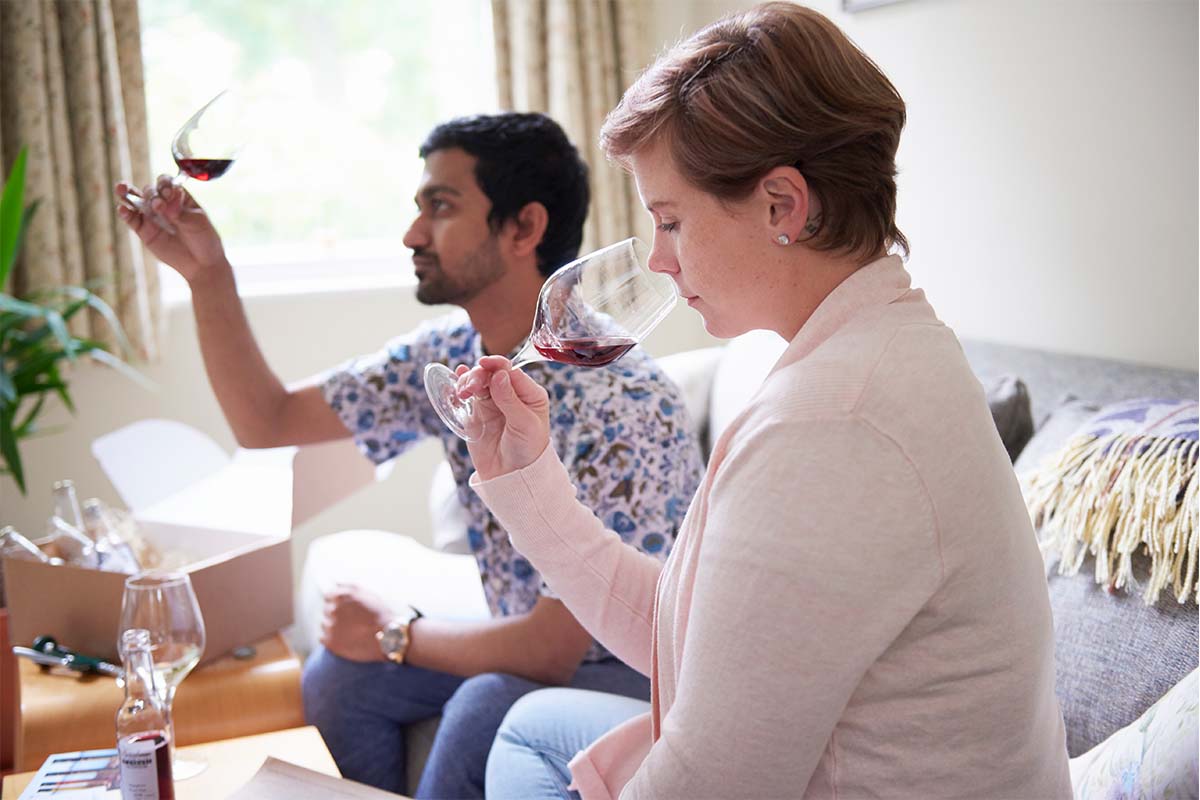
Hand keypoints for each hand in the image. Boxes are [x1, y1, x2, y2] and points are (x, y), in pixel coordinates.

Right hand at [114, 175, 227, 283]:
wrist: (202, 263)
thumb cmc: (204, 239)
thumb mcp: (197, 222)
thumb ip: (180, 212)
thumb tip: (161, 204)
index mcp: (178, 196)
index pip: (166, 183)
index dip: (164, 184)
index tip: (168, 192)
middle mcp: (163, 203)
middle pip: (150, 191)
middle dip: (152, 195)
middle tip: (159, 205)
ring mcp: (152, 216)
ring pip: (135, 200)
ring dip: (127, 193)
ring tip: (121, 188)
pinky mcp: (144, 231)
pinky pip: (132, 219)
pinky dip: (125, 213)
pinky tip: (122, 209)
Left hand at [319, 584, 391, 661]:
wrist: (387, 637)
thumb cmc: (379, 614)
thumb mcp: (367, 594)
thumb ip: (348, 586)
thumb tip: (334, 582)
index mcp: (341, 596)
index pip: (328, 596)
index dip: (337, 601)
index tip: (346, 608)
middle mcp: (333, 610)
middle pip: (327, 610)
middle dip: (336, 614)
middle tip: (351, 620)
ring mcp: (330, 627)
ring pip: (324, 624)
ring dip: (333, 626)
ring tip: (349, 630)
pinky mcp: (330, 642)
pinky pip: (322, 638)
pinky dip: (330, 638)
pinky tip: (344, 638)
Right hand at [455, 355, 550, 479]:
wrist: (511, 476)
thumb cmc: (528, 451)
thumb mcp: (524, 425)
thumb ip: (510, 400)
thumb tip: (499, 374)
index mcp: (529, 394)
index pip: (512, 371)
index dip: (497, 365)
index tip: (484, 364)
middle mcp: (511, 394)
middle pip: (492, 373)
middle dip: (479, 375)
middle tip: (470, 386)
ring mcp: (493, 402)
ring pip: (478, 381)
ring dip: (469, 381)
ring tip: (463, 391)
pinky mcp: (477, 412)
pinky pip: (469, 394)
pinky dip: (461, 385)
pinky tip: (456, 378)